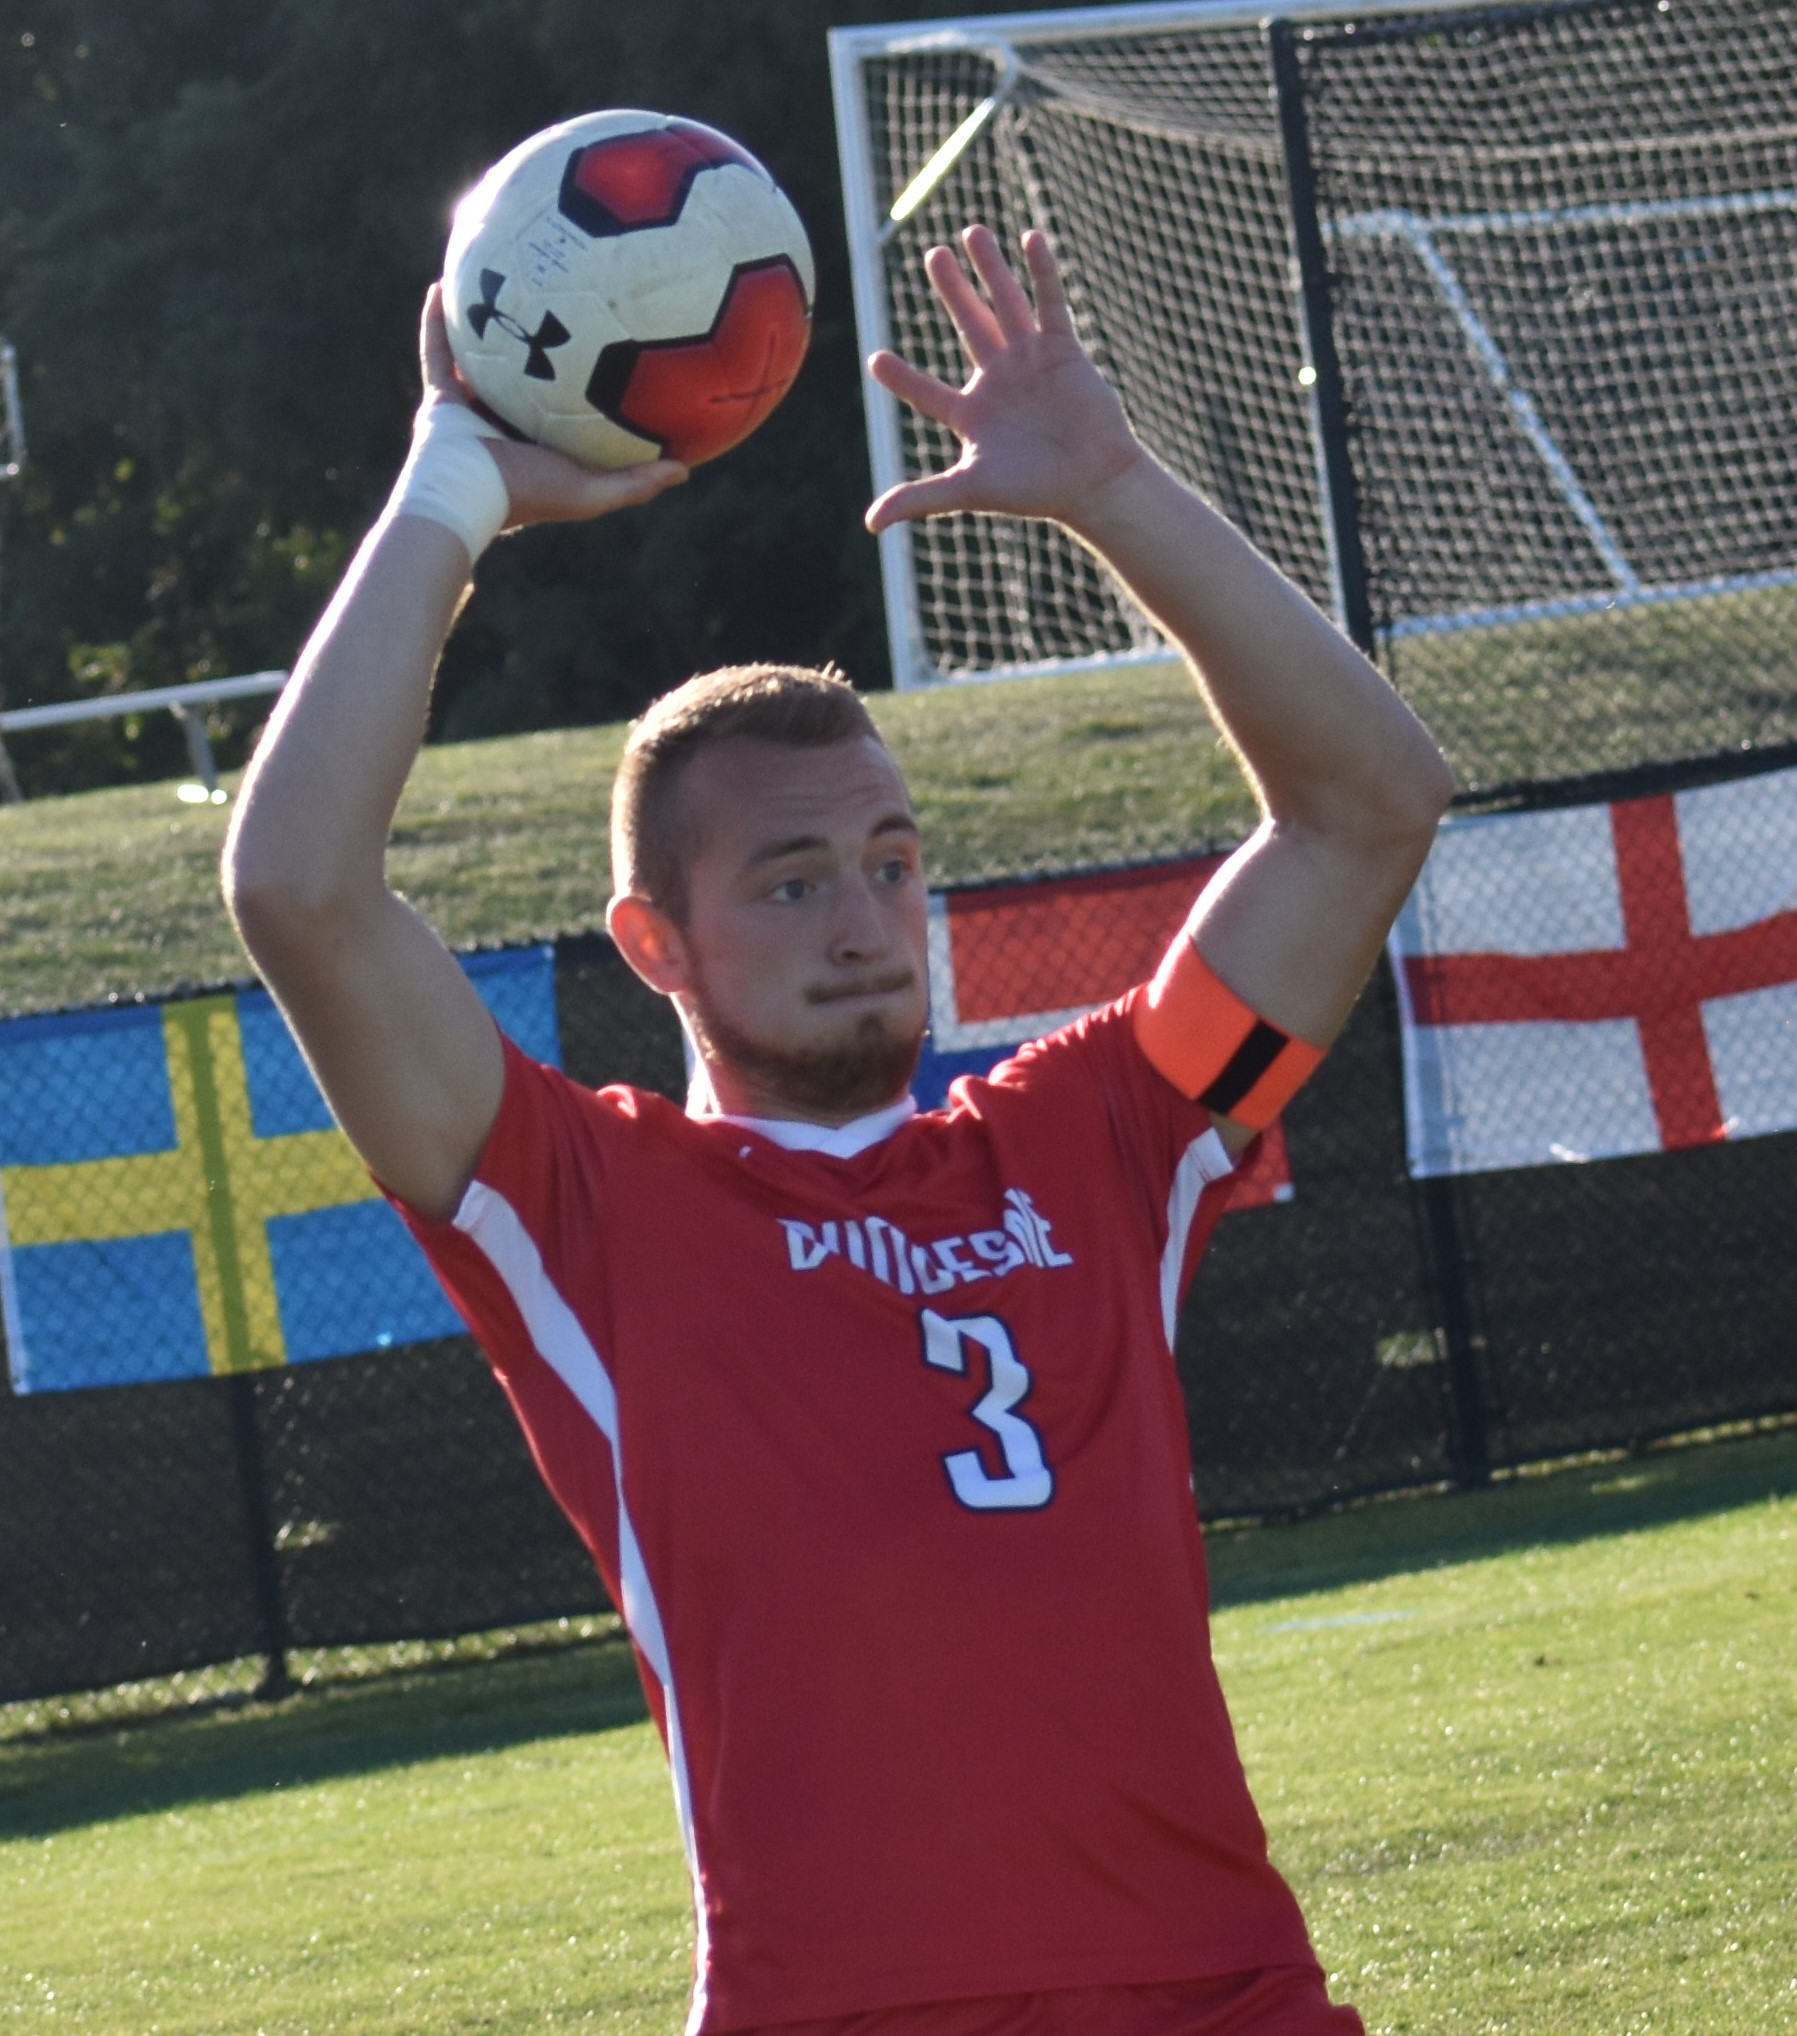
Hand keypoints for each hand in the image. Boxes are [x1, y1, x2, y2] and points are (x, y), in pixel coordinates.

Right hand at [418, 284, 686, 525]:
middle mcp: (502, 425)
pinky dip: (438, 319)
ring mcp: (469, 409)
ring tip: (501, 284)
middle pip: (523, 380)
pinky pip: (437, 347)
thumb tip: (686, 468)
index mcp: (537, 446)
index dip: (582, 387)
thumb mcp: (592, 490)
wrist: (466, 497)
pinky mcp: (440, 396)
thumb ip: (636, 482)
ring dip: (488, 326)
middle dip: (537, 349)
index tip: (605, 357)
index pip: (563, 412)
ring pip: (480, 360)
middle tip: (555, 308)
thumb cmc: (528, 494)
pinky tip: (446, 282)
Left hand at [864, 226, 1145, 536]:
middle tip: (933, 255)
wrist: (1091, 484)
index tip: (877, 360)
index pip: (926, 392)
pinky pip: (1049, 304)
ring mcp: (1030, 363)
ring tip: (972, 231)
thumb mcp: (968, 489)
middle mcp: (997, 382)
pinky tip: (1030, 238)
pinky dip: (1041, 273)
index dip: (903, 378)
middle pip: (968, 326)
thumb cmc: (1032, 491)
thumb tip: (872, 524)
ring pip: (1005, 306)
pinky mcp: (1063, 352)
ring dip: (990, 269)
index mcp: (971, 415)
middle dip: (952, 291)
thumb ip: (920, 498)